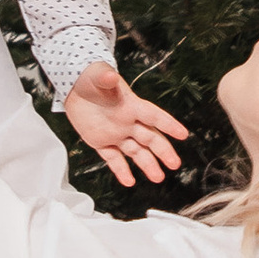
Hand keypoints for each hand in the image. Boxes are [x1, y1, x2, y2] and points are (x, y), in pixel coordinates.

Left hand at [63, 61, 188, 189]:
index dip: (168, 124)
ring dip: (147, 165)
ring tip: (158, 178)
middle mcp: (127, 122)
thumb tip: (110, 76)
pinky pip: (113, 159)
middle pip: (150, 138)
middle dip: (163, 151)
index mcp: (131, 105)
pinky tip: (129, 182)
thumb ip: (105, 77)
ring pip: (136, 152)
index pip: (154, 116)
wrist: (75, 86)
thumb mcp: (97, 76)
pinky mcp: (101, 142)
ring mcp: (116, 133)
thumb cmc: (90, 77)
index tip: (183, 134)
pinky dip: (121, 170)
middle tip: (175, 164)